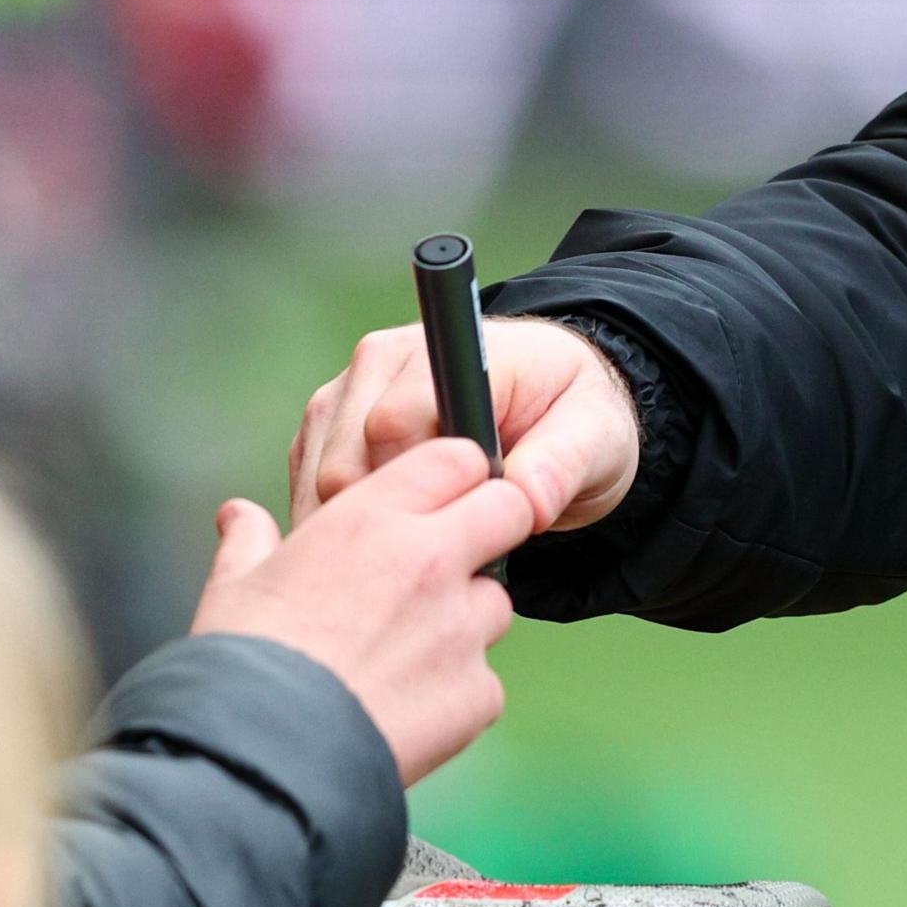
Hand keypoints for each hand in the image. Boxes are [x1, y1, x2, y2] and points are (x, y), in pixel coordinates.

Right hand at [190, 436, 537, 783]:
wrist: (267, 758)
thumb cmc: (244, 663)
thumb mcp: (235, 586)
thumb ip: (250, 540)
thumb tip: (238, 515)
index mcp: (373, 519)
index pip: (459, 457)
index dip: (455, 475)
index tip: (441, 497)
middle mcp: (431, 561)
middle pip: (510, 511)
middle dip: (493, 525)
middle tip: (451, 560)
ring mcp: (461, 629)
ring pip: (498, 602)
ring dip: (467, 617)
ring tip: (407, 650)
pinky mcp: (477, 694)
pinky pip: (485, 680)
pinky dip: (457, 689)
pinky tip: (408, 705)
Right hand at [292, 316, 639, 533]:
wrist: (549, 401)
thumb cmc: (573, 414)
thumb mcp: (595, 436)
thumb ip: (562, 463)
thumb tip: (527, 501)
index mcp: (444, 351)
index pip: (394, 425)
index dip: (415, 491)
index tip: (451, 531)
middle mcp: (380, 362)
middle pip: (345, 461)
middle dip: (387, 519)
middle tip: (441, 555)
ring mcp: (345, 394)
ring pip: (320, 482)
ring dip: (360, 529)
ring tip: (418, 554)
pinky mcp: (327, 430)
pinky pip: (312, 490)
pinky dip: (342, 528)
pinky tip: (385, 549)